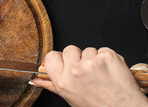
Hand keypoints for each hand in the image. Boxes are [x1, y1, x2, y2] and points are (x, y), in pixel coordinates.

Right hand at [29, 46, 147, 106]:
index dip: (61, 59)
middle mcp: (74, 71)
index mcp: (62, 81)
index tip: (67, 64)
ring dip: (95, 59)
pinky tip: (111, 71)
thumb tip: (36, 80)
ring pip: (88, 50)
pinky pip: (103, 50)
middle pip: (70, 49)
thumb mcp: (71, 98)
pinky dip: (109, 59)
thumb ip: (52, 85)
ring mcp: (91, 62)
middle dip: (78, 58)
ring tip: (102, 75)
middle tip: (88, 73)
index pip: (51, 56)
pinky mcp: (107, 56)